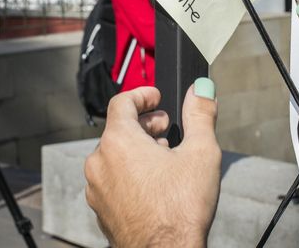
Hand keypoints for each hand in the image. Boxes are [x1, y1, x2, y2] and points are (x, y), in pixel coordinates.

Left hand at [84, 81, 221, 246]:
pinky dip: (129, 172)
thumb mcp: (201, 153)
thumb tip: (202, 89)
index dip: (143, 94)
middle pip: (118, 129)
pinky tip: (153, 185)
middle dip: (144, 124)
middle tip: (166, 128)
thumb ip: (200, 115)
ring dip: (137, 149)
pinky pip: (111, 180)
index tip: (157, 97)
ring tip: (163, 158)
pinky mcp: (100, 209)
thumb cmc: (181, 209)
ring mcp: (96, 188)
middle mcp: (99, 162)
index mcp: (118, 142)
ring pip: (114, 156)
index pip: (122, 102)